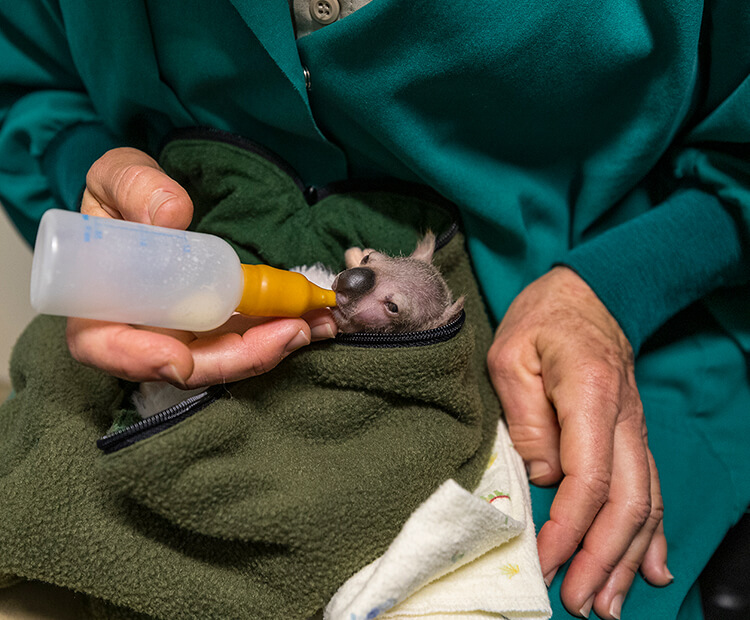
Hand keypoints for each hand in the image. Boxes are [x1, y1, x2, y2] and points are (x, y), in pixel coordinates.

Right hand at [67, 148, 336, 386]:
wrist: (151, 201)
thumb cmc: (123, 194)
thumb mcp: (117, 178)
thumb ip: (135, 187)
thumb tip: (172, 214)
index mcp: (99, 303)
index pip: (105, 347)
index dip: (139, 360)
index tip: (179, 360)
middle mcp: (142, 330)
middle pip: (184, 365)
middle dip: (240, 357)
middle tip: (290, 332)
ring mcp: (183, 334)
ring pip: (224, 358)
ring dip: (272, 347)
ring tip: (317, 323)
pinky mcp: (216, 326)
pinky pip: (245, 339)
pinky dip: (278, 331)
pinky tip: (312, 318)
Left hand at [487, 267, 670, 618]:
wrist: (584, 292)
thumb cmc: (540, 320)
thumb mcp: (510, 356)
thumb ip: (525, 418)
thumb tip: (541, 478)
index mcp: (591, 395)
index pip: (587, 477)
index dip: (570, 528)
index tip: (549, 562)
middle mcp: (624, 418)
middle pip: (625, 502)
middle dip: (604, 559)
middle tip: (582, 602)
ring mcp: (634, 428)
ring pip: (644, 503)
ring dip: (628, 558)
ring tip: (611, 603)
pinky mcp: (631, 434)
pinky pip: (649, 488)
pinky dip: (651, 533)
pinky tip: (652, 568)